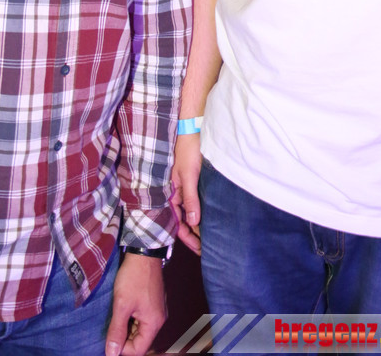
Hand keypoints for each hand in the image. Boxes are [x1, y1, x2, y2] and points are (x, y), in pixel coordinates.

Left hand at [104, 255, 165, 355]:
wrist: (143, 252)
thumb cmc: (134, 276)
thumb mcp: (122, 305)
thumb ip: (117, 330)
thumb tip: (112, 353)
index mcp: (154, 323)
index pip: (138, 349)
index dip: (122, 349)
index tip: (109, 340)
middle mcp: (158, 319)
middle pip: (139, 340)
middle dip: (123, 337)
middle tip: (111, 326)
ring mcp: (156, 310)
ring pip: (139, 329)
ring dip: (126, 326)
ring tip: (116, 315)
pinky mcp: (152, 302)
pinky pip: (141, 318)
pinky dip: (131, 318)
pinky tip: (122, 309)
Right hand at [170, 133, 201, 254]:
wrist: (190, 130)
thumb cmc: (187, 151)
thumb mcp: (189, 176)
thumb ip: (190, 199)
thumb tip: (194, 222)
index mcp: (171, 194)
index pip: (178, 223)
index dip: (189, 238)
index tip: (200, 250)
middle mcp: (175, 194)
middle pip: (183, 221)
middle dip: (193, 235)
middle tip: (206, 248)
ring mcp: (182, 188)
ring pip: (189, 212)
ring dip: (197, 225)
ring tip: (209, 237)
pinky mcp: (190, 181)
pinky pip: (193, 202)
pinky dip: (199, 212)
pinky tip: (208, 217)